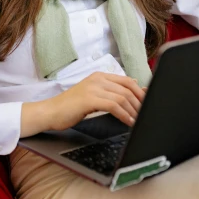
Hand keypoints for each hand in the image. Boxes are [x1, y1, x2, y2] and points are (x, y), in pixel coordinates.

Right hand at [20, 72, 145, 136]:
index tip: (148, 103)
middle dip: (140, 102)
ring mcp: (93, 87)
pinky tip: (128, 122)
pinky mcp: (89, 98)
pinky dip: (124, 115)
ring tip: (138, 121)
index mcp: (99, 76)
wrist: (50, 112)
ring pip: (122, 97)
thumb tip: (135, 85)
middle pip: (128, 88)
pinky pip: (114, 105)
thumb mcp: (93, 96)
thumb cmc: (70, 107)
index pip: (127, 81)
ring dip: (133, 111)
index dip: (141, 92)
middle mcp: (97, 79)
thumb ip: (111, 91)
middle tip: (146, 114)